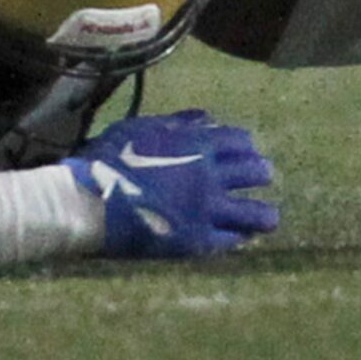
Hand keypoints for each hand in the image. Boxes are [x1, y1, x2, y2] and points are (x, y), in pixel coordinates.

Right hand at [66, 109, 277, 257]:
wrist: (91, 201)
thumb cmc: (110, 158)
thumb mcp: (142, 128)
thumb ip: (178, 124)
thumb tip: (207, 118)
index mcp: (196, 144)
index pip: (238, 141)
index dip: (246, 145)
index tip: (249, 149)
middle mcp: (209, 176)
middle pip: (252, 172)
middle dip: (260, 171)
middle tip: (263, 175)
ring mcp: (206, 210)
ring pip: (252, 213)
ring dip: (264, 213)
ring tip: (270, 216)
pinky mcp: (196, 241)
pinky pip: (229, 240)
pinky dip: (239, 237)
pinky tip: (242, 237)